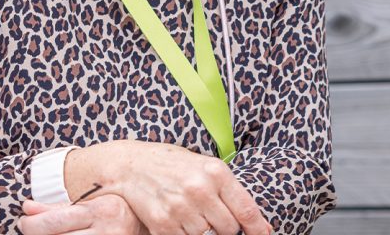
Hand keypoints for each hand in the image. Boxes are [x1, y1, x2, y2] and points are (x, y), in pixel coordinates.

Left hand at [18, 195, 147, 234]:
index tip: (23, 218)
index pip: (55, 221)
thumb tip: (27, 207)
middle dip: (35, 233)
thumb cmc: (113, 210)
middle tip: (26, 227)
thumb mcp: (89, 202)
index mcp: (101, 210)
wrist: (144, 225)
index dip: (32, 222)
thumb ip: (57, 207)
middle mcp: (106, 232)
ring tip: (43, 234)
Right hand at [108, 140, 272, 234]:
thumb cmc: (170, 163)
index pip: (247, 211)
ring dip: (201, 230)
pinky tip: (175, 216)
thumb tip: (260, 226)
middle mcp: (199, 189)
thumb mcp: (202, 166)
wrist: (129, 164)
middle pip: (229, 229)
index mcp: (214, 171)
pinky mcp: (163, 223)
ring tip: (188, 210)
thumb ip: (229, 192)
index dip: (258, 230)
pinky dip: (182, 233)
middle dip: (224, 226)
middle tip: (209, 213)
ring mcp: (181, 208)